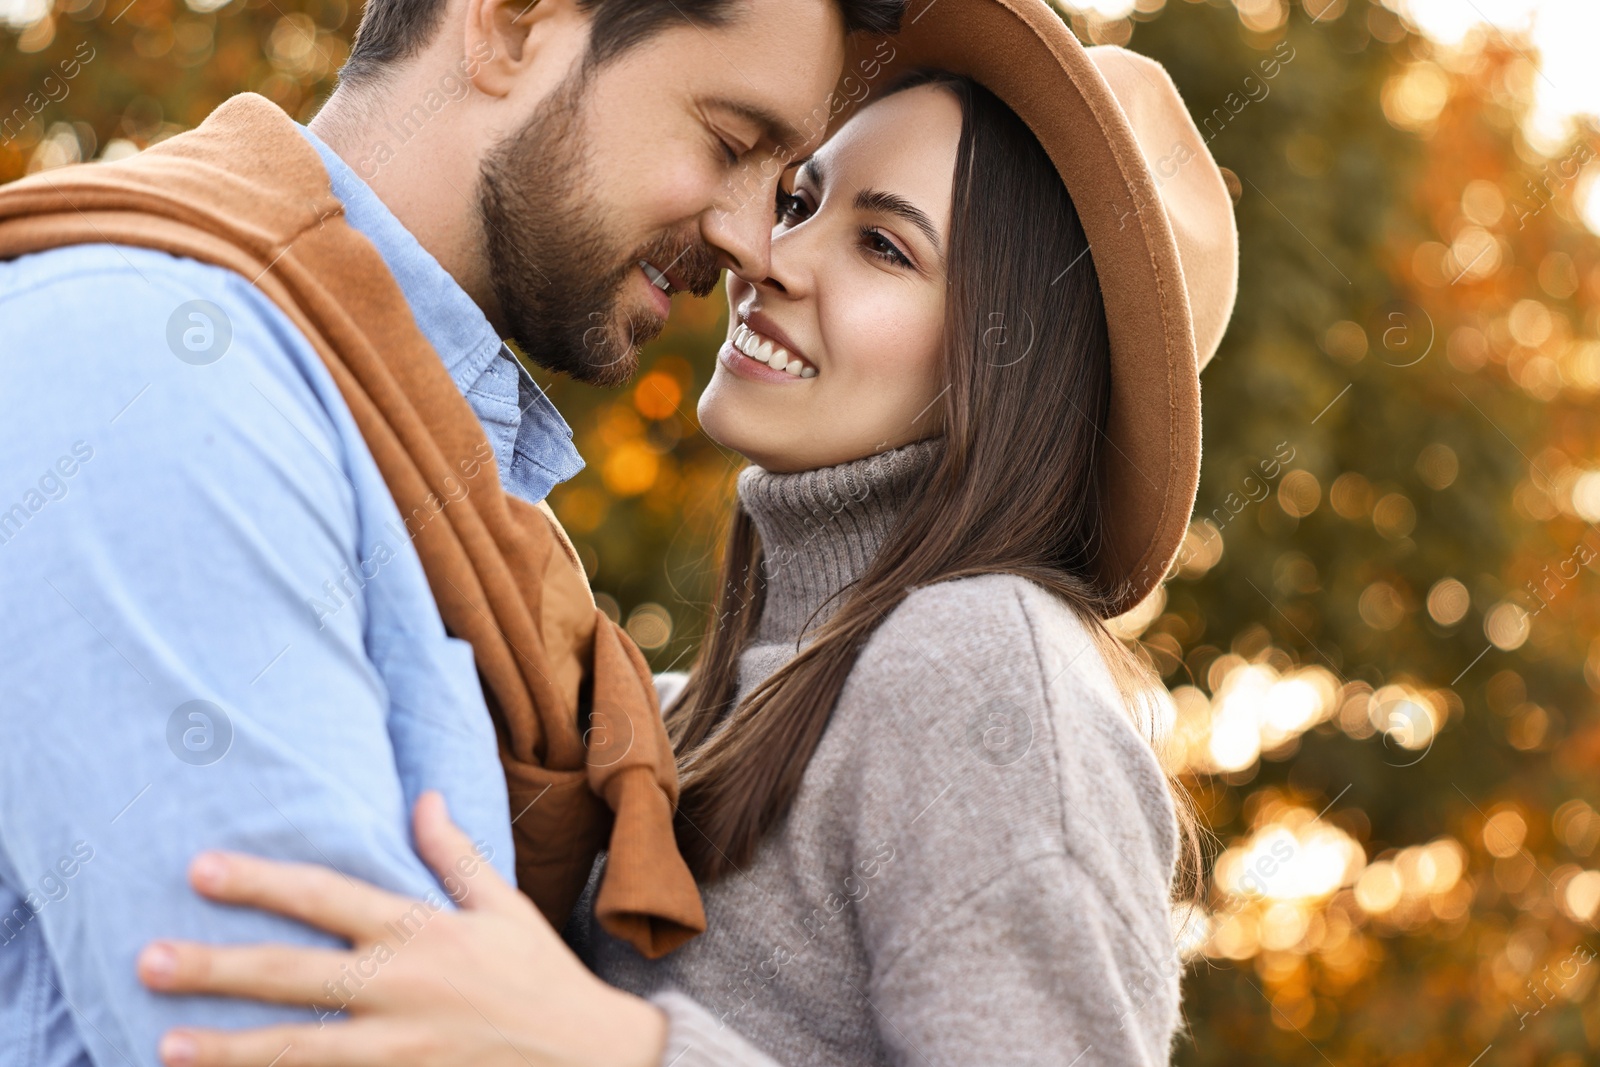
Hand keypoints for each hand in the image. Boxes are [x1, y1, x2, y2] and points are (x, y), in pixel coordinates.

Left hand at [136, 792, 666, 1066]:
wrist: (590, 1059)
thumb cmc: (540, 975)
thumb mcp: (503, 906)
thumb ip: (455, 854)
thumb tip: (423, 797)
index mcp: (422, 932)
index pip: (327, 898)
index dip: (262, 883)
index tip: (201, 868)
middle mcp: (402, 990)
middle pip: (294, 976)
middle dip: (217, 968)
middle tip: (147, 959)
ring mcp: (399, 1050)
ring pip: (298, 1051)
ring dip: (228, 1050)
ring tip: (165, 1046)